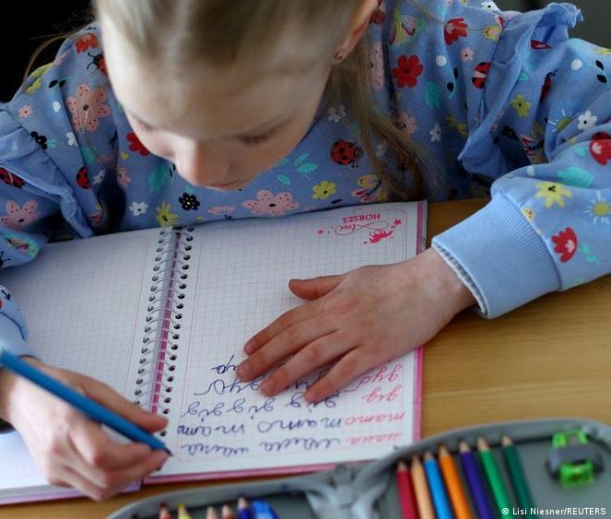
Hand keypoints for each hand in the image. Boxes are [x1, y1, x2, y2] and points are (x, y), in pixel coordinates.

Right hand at [0, 359, 167, 499]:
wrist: (18, 397)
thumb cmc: (54, 386)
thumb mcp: (92, 387)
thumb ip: (126, 410)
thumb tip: (158, 424)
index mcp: (66, 423)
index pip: (103, 455)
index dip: (133, 456)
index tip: (152, 445)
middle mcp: (57, 451)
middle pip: (104, 479)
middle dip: (138, 471)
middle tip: (157, 455)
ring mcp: (52, 468)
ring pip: (99, 490)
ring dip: (126, 479)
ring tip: (140, 459)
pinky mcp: (52, 476)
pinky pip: (87, 487)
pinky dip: (108, 478)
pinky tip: (115, 461)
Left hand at [235, 248, 475, 402]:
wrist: (430, 283)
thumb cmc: (392, 279)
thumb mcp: (350, 276)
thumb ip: (320, 286)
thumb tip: (291, 286)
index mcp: (330, 301)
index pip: (290, 321)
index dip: (266, 336)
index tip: (247, 350)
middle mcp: (337, 318)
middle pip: (293, 340)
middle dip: (265, 357)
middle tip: (243, 375)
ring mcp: (356, 335)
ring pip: (312, 356)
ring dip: (285, 373)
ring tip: (265, 389)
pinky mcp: (376, 350)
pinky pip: (346, 369)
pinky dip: (326, 383)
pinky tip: (308, 396)